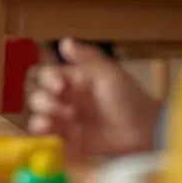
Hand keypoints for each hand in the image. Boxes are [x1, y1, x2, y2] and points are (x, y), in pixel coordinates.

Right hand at [29, 39, 159, 158]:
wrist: (144, 129)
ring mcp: (65, 121)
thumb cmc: (128, 97)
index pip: (46, 76)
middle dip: (46, 101)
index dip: (48, 79)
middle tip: (69, 110)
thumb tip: (65, 41)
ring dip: (45, 116)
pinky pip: (48, 137)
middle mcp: (65, 100)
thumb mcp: (108, 73)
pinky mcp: (69, 140)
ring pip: (38, 116)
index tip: (61, 85)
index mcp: (71, 81)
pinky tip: (54, 132)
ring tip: (67, 121)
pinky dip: (45, 134)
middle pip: (37, 96)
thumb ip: (86, 57)